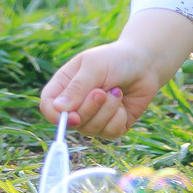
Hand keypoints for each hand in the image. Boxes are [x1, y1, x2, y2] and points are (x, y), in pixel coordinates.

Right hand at [38, 9, 192, 139]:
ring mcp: (93, 118)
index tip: (74, 115)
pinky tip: (123, 102)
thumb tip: (58, 109)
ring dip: (108, 110)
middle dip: (91, 109)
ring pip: (91, 130)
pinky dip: (119, 117)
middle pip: (71, 123)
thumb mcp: (94, 66)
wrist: (145, 64)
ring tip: (117, 91)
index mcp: (64, 86)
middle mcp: (75, 105)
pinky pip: (110, 133)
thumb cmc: (116, 60)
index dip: (56, 116)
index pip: (48, 107)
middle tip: (104, 91)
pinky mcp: (111, 126)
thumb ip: (77, 87)